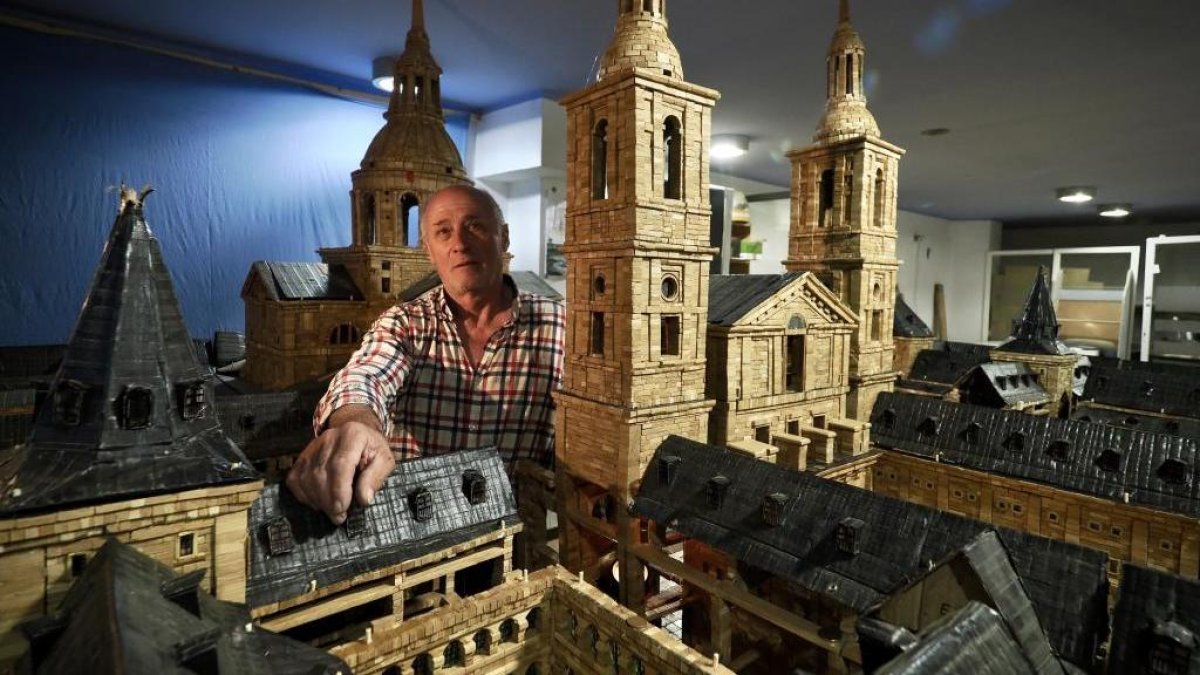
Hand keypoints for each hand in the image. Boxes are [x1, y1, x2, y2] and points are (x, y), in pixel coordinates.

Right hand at [286, 406, 394, 523]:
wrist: (357, 432)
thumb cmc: (372, 449)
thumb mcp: (384, 460)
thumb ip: (375, 478)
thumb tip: (364, 499)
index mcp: (352, 435)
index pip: (340, 464)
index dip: (338, 490)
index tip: (342, 509)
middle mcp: (329, 437)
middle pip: (320, 474)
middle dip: (328, 501)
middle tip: (339, 516)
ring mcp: (312, 447)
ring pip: (305, 478)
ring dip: (317, 500)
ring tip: (332, 510)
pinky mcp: (302, 457)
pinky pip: (295, 480)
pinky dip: (304, 495)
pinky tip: (319, 502)